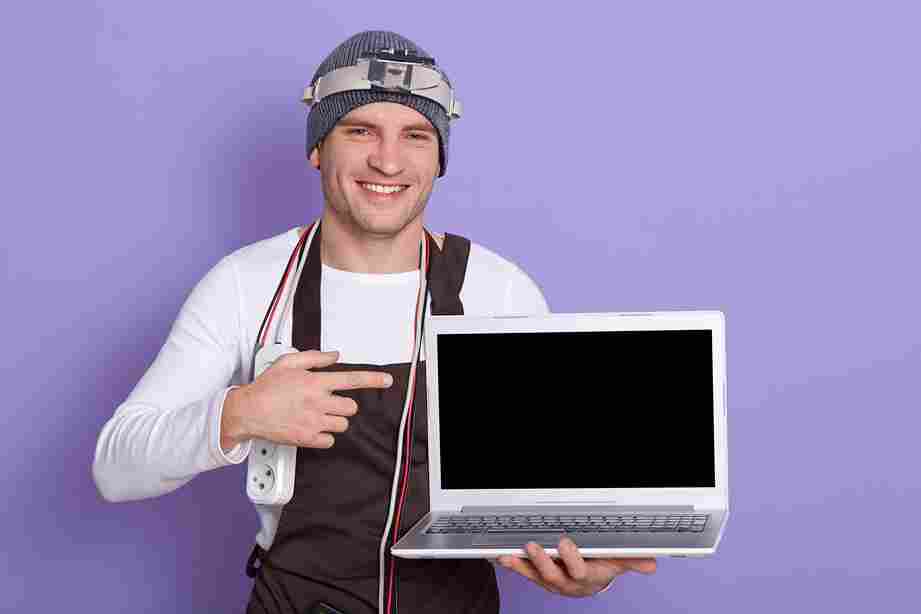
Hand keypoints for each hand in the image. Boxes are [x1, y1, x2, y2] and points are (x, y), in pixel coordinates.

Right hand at [221, 350, 392, 449]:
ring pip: (342, 424)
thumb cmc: (266, 387)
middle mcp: (318, 402)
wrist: (247, 411)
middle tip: (328, 403)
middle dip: (344, 405)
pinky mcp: (308, 438)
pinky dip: (324, 436)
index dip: (373, 379)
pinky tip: (312, 427)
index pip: (352, 379)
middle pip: (351, 407)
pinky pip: (330, 441)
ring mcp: (314, 422)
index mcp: (316, 382)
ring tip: (318, 415)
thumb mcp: (288, 363)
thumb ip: (315, 358)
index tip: (387, 380)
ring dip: (335, 420)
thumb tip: (335, 356)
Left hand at [496, 537, 655, 596]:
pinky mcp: (540, 578)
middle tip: (534, 546)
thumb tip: (651, 563)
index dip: (571, 558)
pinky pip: (525, 573)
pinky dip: (514, 565)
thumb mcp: (620, 563)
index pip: (580, 571)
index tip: (565, 542)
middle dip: (543, 561)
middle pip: (554, 576)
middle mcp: (568, 582)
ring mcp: (553, 581)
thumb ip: (633, 560)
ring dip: (523, 565)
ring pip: (536, 576)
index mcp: (588, 577)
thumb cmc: (603, 567)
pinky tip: (502, 557)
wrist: (590, 583)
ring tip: (510, 554)